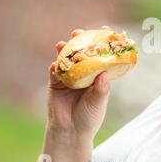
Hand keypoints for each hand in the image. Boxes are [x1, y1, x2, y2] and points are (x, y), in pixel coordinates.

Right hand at [46, 25, 111, 139]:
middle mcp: (83, 74)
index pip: (101, 56)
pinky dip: (55, 66)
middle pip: (81, 53)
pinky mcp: (55, 84)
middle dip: (80, 41)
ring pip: (66, 60)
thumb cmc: (89, 117)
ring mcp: (68, 78)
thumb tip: (105, 73)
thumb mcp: (98, 102)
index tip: (106, 29)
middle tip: (79, 32)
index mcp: (97, 76)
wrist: (71, 132)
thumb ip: (101, 89)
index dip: (102, 43)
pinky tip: (56, 63)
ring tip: (63, 43)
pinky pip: (54, 72)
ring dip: (64, 50)